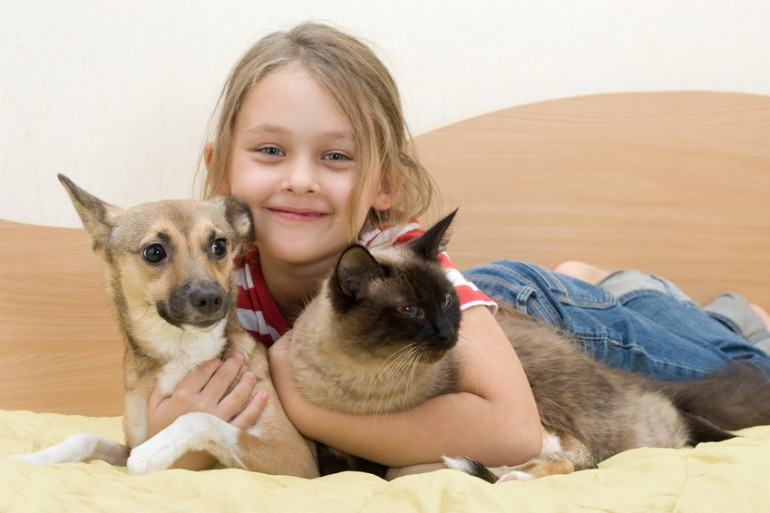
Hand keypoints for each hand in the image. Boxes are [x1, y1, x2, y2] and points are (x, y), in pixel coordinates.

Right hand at [145, 354, 267, 469]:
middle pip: (223, 378)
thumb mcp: (154, 405)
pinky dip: (257, 405)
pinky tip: (264, 395)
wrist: (171, 461)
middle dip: (233, 364)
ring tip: (250, 374)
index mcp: (184, 395)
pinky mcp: (227, 433)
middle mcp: (202, 405)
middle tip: (239, 357)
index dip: (214, 362)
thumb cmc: (161, 430)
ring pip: (238, 394)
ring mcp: (217, 419)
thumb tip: (176, 365)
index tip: (219, 359)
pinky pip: (247, 417)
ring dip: (247, 381)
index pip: (204, 371)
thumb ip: (162, 384)